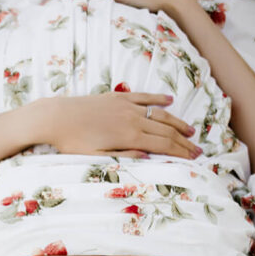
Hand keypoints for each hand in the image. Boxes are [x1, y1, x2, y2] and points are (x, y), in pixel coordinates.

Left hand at [41, 91, 200, 159]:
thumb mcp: (96, 157)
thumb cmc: (72, 142)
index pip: (163, 145)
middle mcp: (132, 119)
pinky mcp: (118, 97)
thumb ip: (124, 156)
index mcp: (129, 136)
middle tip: (198, 149)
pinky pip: (143, 97)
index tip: (194, 158)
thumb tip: (149, 157)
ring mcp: (126, 106)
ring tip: (190, 130)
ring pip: (159, 114)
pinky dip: (158, 99)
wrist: (56, 117)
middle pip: (165, 131)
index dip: (181, 152)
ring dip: (176, 122)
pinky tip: (169, 101)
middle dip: (184, 141)